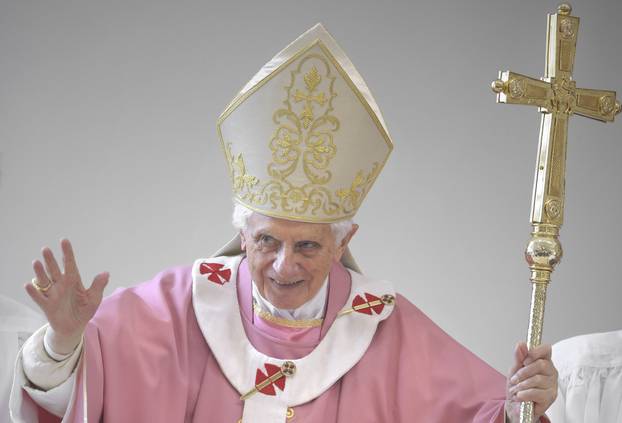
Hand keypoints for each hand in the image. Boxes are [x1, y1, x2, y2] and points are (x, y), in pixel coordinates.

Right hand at [25, 239, 108, 353]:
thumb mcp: (94, 298)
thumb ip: (98, 286)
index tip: (64, 241)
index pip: (70, 264)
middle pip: (54, 269)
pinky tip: (29, 284)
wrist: (74, 327)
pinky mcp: (47, 305)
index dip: (67, 253)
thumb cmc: (84, 310)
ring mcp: (53, 294)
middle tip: (46, 249)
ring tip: (36, 262)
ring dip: (40, 272)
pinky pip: (39, 297)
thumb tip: (106, 273)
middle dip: (50, 260)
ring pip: (44, 280)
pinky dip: (34, 291)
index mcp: (73, 281)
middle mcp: (61, 285)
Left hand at [505, 342, 557, 421]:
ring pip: (538, 379)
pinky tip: (520, 396)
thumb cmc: (518, 385)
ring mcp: (552, 385)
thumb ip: (518, 357)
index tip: (524, 359)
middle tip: (515, 379)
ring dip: (521, 385)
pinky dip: (524, 394)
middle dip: (523, 372)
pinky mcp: (550, 398)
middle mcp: (551, 372)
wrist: (516, 405)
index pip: (546, 349)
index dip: (536, 351)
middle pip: (541, 364)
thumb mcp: (515, 369)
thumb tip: (521, 344)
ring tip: (516, 389)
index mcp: (543, 361)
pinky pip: (536, 393)